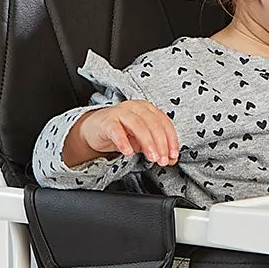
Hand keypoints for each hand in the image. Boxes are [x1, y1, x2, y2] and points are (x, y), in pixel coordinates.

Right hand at [61, 99, 180, 168]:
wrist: (95, 128)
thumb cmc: (121, 131)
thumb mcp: (141, 139)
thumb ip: (156, 147)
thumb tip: (170, 159)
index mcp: (148, 109)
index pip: (164, 123)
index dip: (171, 140)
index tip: (173, 155)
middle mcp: (136, 107)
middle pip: (153, 124)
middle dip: (161, 144)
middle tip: (163, 160)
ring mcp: (121, 112)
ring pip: (138, 125)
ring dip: (148, 143)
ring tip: (151, 158)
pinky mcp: (107, 121)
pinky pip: (116, 130)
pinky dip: (123, 141)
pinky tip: (128, 152)